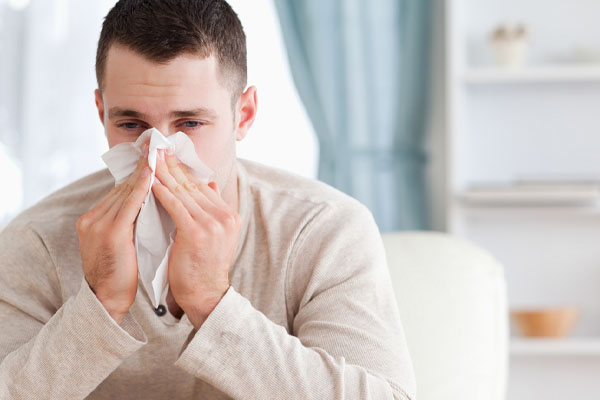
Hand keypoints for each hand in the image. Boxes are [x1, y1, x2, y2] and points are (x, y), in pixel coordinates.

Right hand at [76, 144, 150, 323]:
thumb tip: (153, 204)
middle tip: (157, 145)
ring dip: (144, 171)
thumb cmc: (122, 274)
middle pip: (123, 186)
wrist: (108, 300)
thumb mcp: (125, 242)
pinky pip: (129, 204)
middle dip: (142, 166)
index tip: (153, 156)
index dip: (139, 173)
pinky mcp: (110, 232)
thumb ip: (132, 222)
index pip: (121, 191)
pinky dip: (142, 187)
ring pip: (126, 191)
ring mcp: (98, 224)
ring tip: (158, 152)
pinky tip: (153, 174)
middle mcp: (93, 217)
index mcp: (96, 219)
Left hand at [151, 148, 241, 329]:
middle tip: (156, 149)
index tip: (169, 156)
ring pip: (183, 192)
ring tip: (150, 160)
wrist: (206, 296)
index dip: (184, 170)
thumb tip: (210, 183)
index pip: (203, 186)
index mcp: (229, 215)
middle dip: (172, 166)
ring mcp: (212, 224)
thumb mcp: (216, 236)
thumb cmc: (204, 268)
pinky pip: (175, 206)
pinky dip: (161, 192)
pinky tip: (149, 182)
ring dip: (164, 174)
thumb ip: (213, 209)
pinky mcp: (196, 232)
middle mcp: (224, 216)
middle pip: (193, 185)